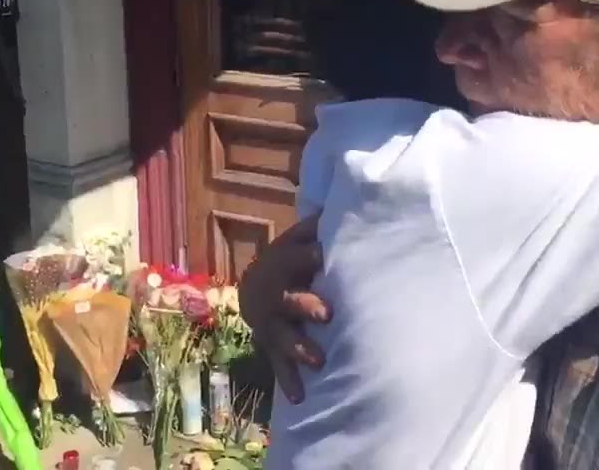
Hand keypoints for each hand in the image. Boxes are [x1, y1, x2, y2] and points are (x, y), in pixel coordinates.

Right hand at [240, 215, 329, 402]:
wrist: (254, 288)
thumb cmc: (290, 260)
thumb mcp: (298, 239)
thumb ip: (315, 228)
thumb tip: (344, 201)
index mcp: (283, 263)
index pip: (295, 256)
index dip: (307, 255)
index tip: (323, 255)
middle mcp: (274, 294)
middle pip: (287, 299)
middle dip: (306, 305)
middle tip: (328, 314)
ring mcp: (271, 324)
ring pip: (283, 337)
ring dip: (300, 348)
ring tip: (319, 361)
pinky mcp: (272, 346)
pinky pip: (279, 365)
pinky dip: (290, 381)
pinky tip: (300, 398)